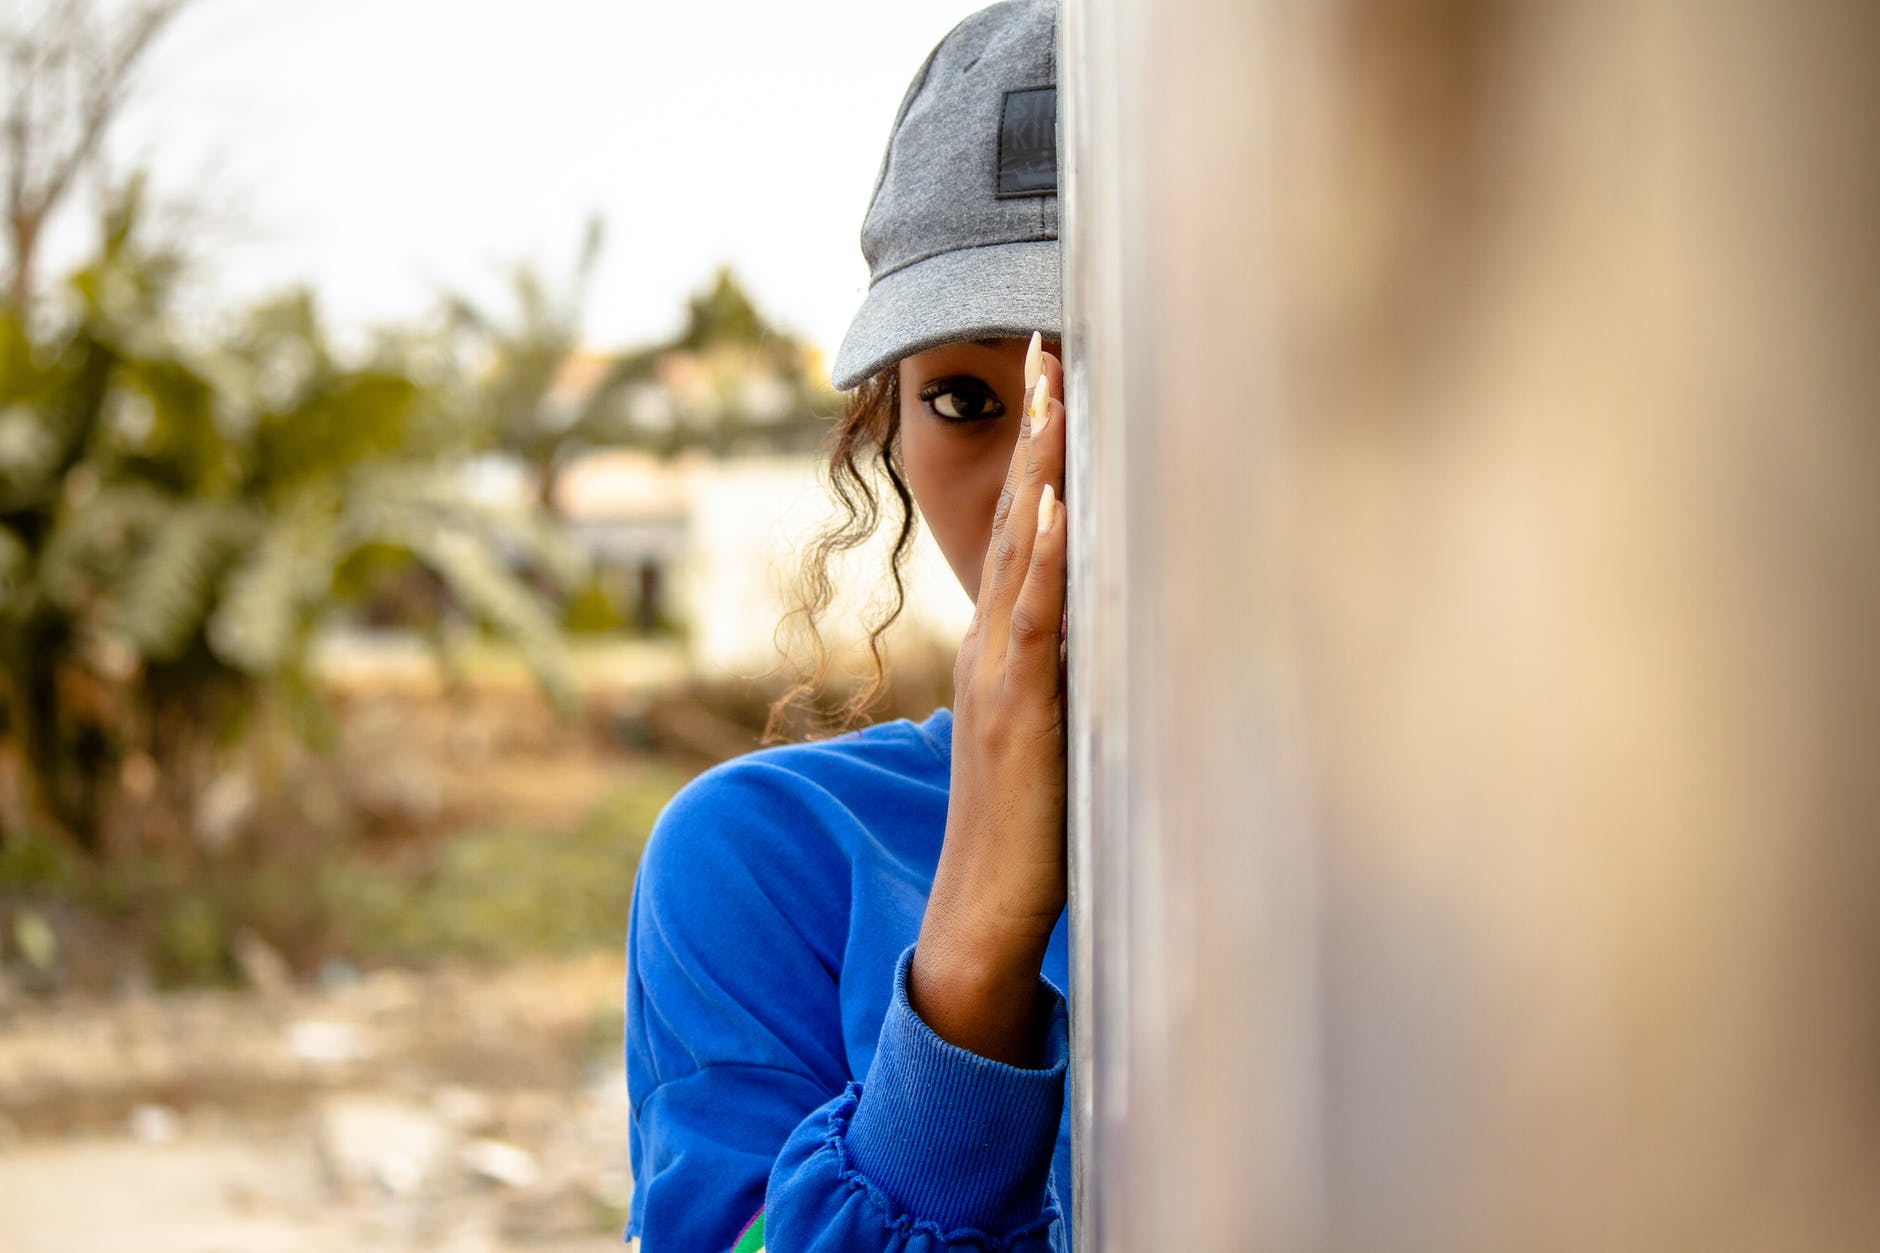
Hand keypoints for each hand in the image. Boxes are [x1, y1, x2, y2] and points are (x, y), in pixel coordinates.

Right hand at [910, 340, 1066, 1066]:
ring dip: (1041, 464)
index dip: (1039, 450)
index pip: (1026, 525)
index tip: (1054, 378)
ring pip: (1024, 548)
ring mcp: (1001, 673)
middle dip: (1036, 426)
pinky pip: (1034, 622)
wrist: (981, 910)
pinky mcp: (1020, 713)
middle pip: (1020, 514)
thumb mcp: (1049, 727)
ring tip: (1053, 388)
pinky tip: (1061, 503)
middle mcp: (993, 642)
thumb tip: (1115, 629)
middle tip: (1049, 342)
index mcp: (1001, 643)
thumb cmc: (1024, 825)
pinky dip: (1047, 558)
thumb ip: (1067, 672)